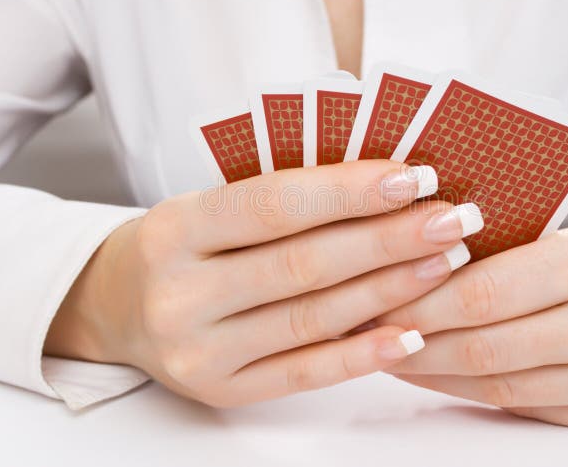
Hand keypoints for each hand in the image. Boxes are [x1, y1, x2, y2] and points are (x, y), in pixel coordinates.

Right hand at [44, 160, 483, 406]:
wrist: (116, 305)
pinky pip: (305, 373)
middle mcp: (181, 295)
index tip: (414, 176)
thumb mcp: (209, 204)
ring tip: (446, 261)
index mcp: (176, 230)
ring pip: (312, 318)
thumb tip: (383, 187)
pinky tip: (411, 332)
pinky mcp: (223, 392)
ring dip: (390, 289)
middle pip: (303, 264)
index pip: (273, 204)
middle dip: (388, 239)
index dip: (348, 191)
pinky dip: (362, 352)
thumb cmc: (181, 244)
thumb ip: (282, 200)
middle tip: (452, 218)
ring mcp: (200, 352)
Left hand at [375, 211, 567, 429]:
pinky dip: (478, 391)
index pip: (487, 290)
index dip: (422, 300)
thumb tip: (428, 272)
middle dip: (416, 341)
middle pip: (487, 345)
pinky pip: (528, 406)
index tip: (378, 297)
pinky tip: (446, 374)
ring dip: (438, 371)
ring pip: (501, 385)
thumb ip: (515, 255)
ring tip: (396, 354)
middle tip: (369, 331)